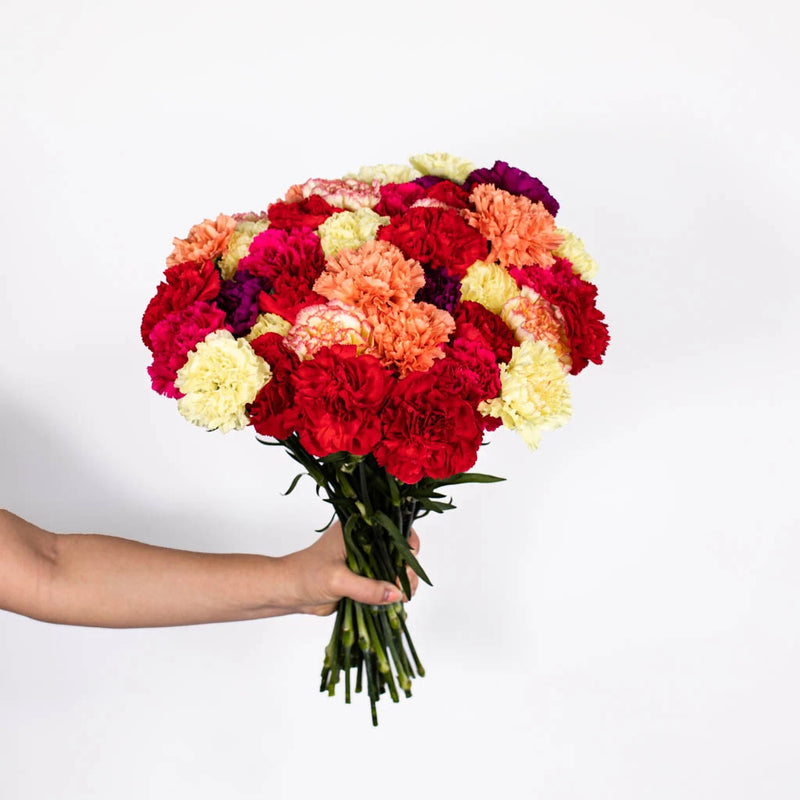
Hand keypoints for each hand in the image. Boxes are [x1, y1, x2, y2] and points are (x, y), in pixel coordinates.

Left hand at [280, 520, 420, 615]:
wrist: (289, 592)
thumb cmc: (306, 575)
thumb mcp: (336, 580)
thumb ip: (366, 587)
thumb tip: (395, 594)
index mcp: (359, 528)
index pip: (394, 530)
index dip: (406, 548)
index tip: (404, 570)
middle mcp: (366, 541)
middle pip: (399, 550)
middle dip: (407, 569)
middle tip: (403, 589)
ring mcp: (366, 560)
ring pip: (395, 568)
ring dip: (403, 583)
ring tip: (402, 599)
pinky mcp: (365, 578)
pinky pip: (386, 583)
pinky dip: (394, 593)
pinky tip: (397, 602)